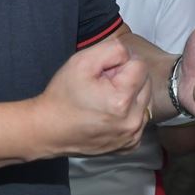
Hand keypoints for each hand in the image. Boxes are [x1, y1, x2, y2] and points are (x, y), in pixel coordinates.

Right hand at [36, 37, 150, 156]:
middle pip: (145, 82)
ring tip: (105, 99)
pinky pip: (139, 118)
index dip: (119, 64)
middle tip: (102, 85)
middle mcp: (132, 122)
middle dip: (126, 78)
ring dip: (129, 95)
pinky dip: (128, 112)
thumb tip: (129, 54)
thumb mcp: (82, 61)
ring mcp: (131, 136)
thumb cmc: (63, 96)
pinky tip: (109, 113)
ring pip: (144, 100)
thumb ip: (113, 49)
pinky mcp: (129, 144)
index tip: (102, 73)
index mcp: (122, 101)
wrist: (48, 129)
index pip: (140, 65)